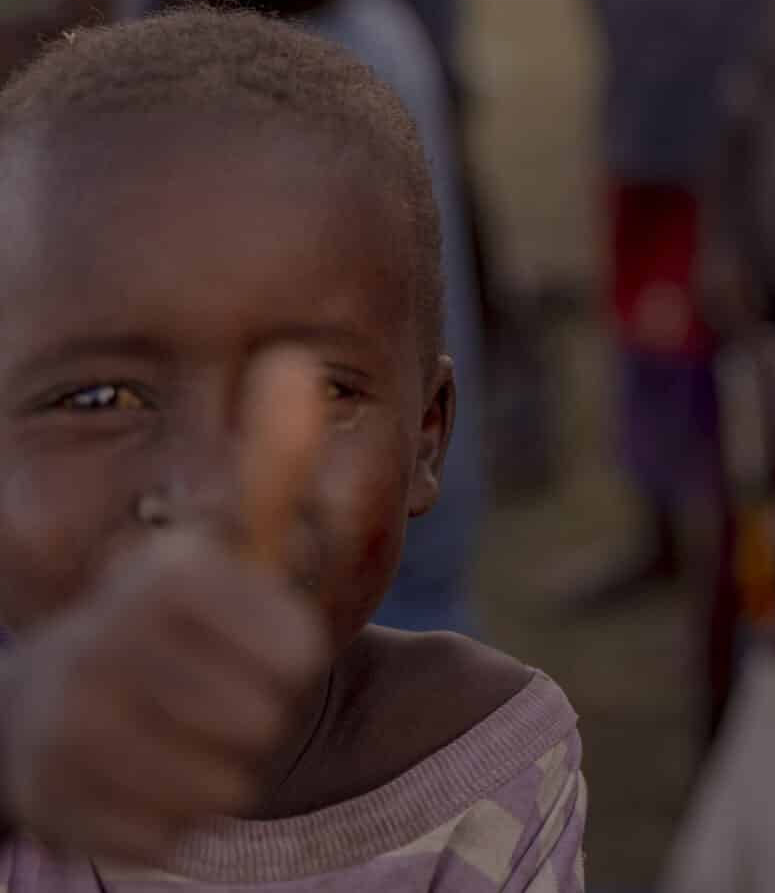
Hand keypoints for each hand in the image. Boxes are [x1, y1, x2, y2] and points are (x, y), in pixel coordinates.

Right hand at [0, 352, 331, 862]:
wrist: (69, 709)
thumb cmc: (181, 621)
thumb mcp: (229, 546)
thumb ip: (271, 467)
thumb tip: (295, 358)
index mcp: (153, 582)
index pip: (287, 640)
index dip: (295, 652)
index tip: (281, 646)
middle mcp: (94, 651)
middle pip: (261, 718)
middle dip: (261, 712)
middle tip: (226, 694)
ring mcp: (66, 734)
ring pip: (224, 782)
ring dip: (226, 766)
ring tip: (190, 731)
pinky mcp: (60, 812)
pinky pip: (176, 834)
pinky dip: (181, 817)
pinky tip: (150, 777)